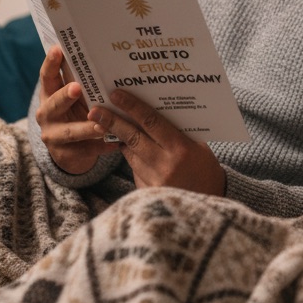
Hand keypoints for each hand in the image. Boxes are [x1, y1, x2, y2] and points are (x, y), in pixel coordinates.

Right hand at [35, 46, 118, 174]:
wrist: (70, 150)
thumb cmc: (76, 112)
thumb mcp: (74, 98)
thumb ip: (80, 81)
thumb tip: (100, 53)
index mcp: (49, 95)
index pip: (47, 77)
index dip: (51, 63)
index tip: (58, 49)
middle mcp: (46, 115)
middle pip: (55, 104)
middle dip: (65, 96)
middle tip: (77, 88)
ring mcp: (54, 137)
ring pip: (71, 132)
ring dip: (87, 127)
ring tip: (103, 125)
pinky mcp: (66, 155)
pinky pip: (87, 150)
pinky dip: (103, 147)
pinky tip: (117, 143)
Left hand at [90, 89, 226, 195]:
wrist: (207, 208)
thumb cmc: (207, 173)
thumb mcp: (199, 148)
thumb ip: (179, 133)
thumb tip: (156, 114)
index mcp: (181, 149)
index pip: (151, 122)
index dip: (132, 107)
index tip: (116, 95)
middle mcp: (165, 164)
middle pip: (132, 137)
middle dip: (112, 121)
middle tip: (95, 110)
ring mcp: (154, 181)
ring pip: (130, 153)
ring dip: (120, 139)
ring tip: (108, 125)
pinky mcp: (146, 193)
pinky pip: (135, 169)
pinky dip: (132, 158)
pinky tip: (132, 151)